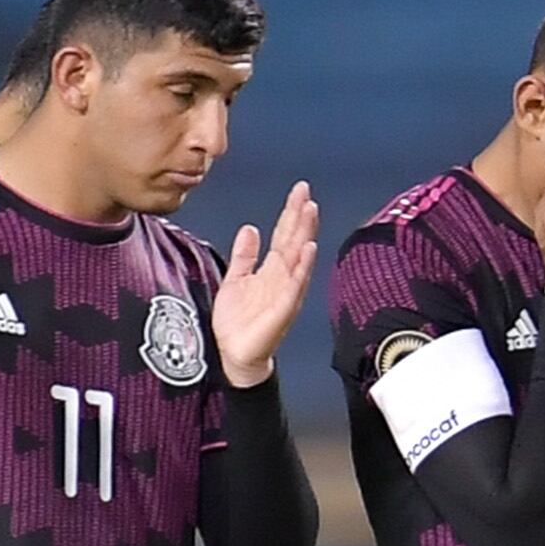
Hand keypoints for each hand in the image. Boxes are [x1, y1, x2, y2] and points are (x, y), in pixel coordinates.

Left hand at [212, 182, 321, 388]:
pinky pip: (295, 285)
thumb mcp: (235, 280)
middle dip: (301, 216)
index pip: (285, 234)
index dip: (291, 212)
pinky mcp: (283, 308)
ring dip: (306, 234)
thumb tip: (250, 228)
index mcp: (272, 270)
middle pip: (295, 240)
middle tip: (306, 192)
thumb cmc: (237, 322)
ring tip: (310, 212)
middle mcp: (283, 278)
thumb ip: (244, 255)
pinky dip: (303, 267)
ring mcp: (286, 292)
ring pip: (299, 258)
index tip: (299, 190)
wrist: (234, 354)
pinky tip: (308, 250)